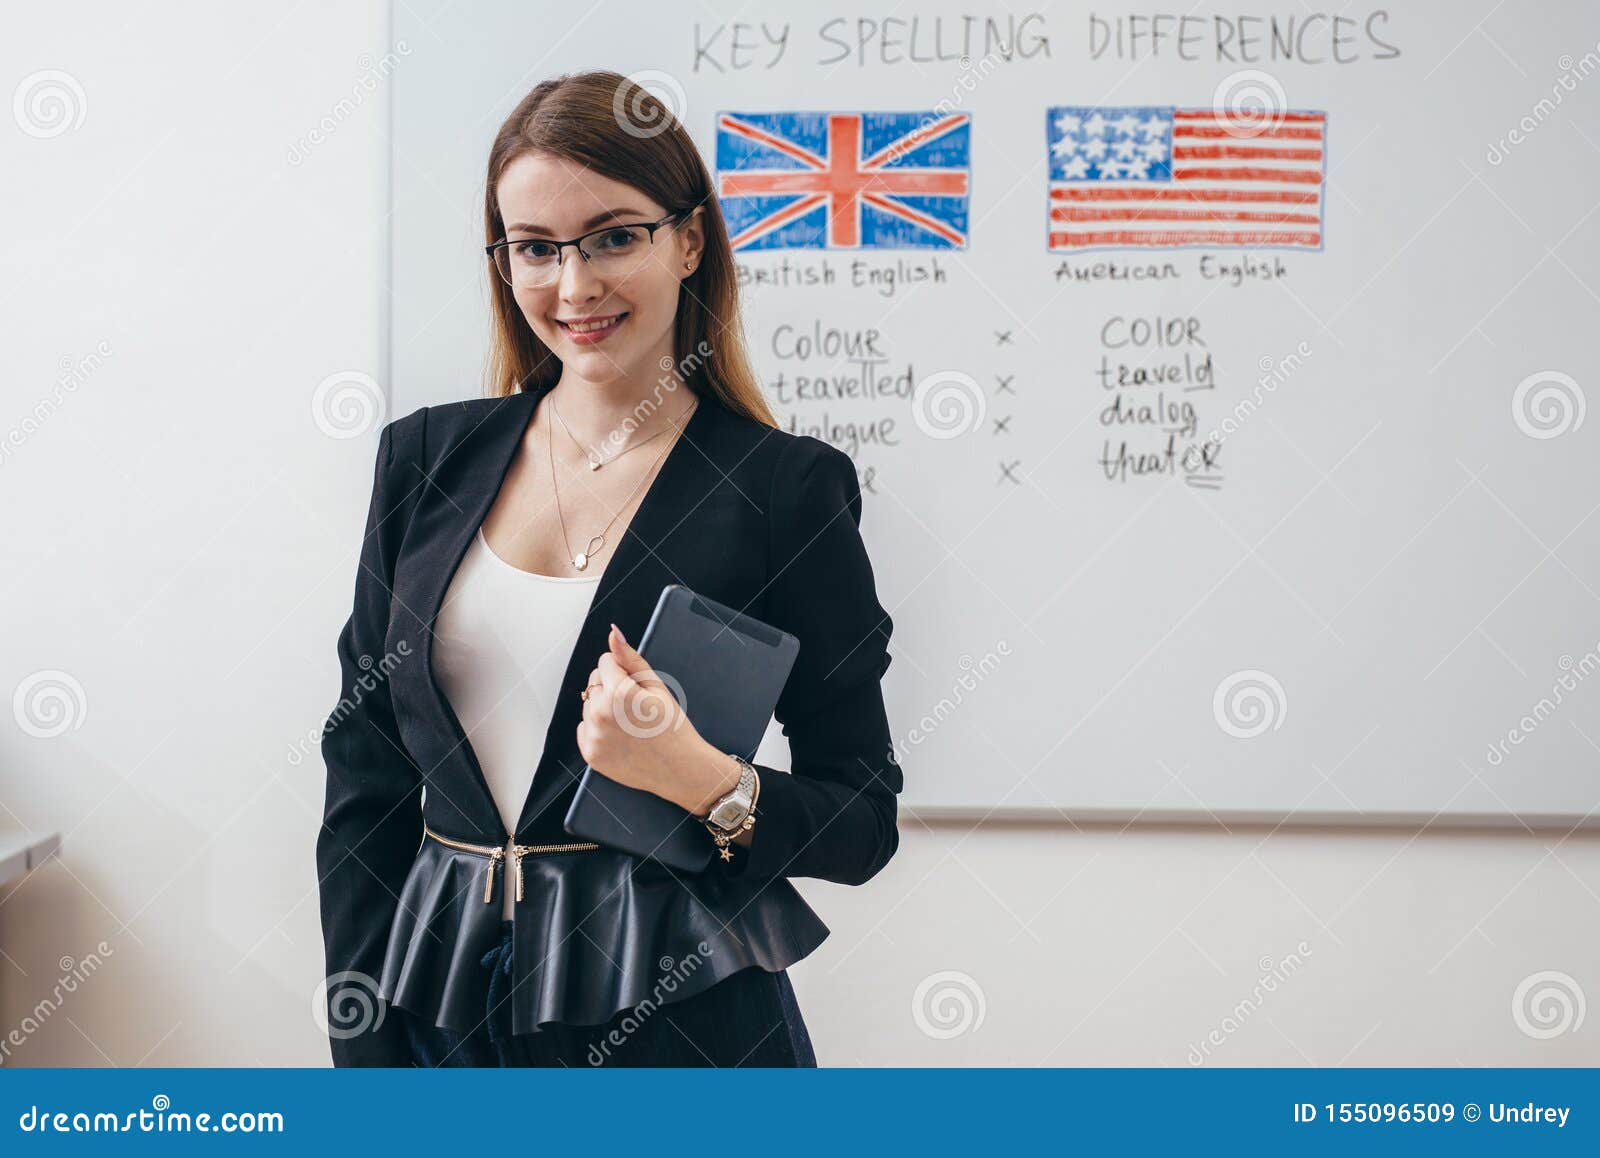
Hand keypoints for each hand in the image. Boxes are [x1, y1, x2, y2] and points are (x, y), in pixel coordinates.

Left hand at [576, 624, 739, 813]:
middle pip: (593, 682)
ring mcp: (593, 736)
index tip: (638, 689)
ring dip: (603, 709)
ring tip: (629, 724)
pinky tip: (620, 737)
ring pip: (588, 705)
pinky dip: (597, 730)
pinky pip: (584, 728)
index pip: (604, 662)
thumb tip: (613, 634)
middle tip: (635, 708)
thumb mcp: (656, 686)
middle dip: (610, 688)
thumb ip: (630, 658)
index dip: (623, 672)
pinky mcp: (590, 753)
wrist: (679, 767)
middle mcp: (601, 713)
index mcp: (618, 692)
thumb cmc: (672, 727)